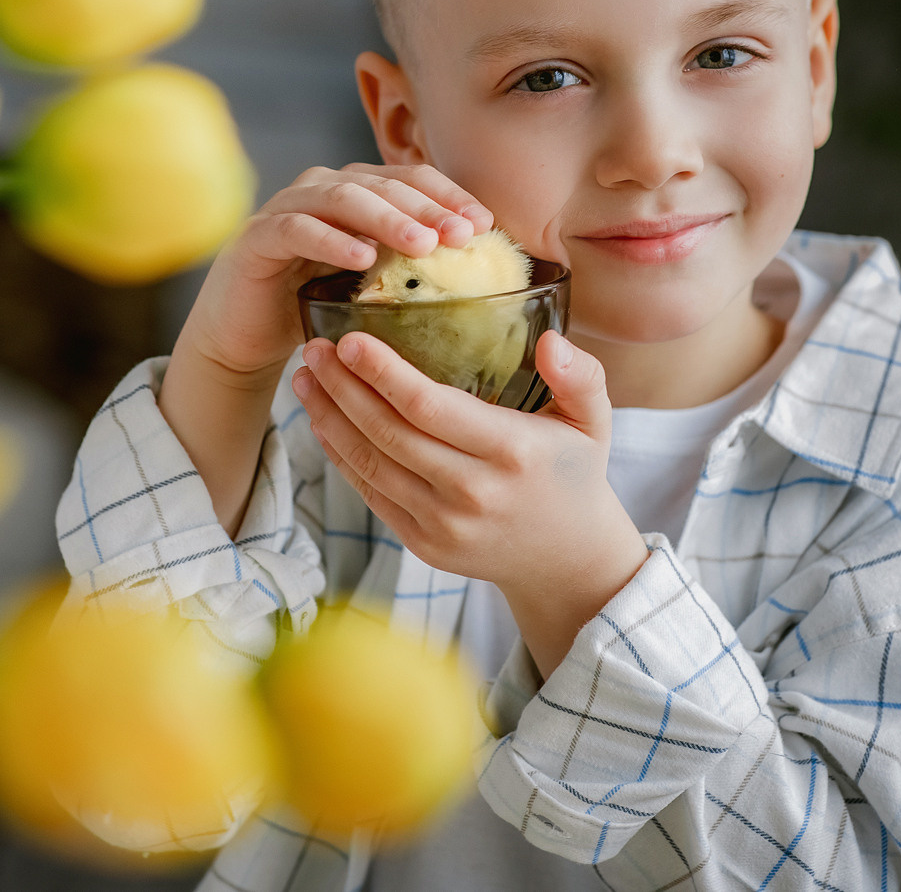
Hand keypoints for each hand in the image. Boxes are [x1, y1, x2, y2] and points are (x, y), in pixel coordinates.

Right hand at [158, 165, 491, 534]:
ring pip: (342, 197)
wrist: (245, 335)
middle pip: (382, 184)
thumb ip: (413, 270)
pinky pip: (296, 230)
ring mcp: (287, 208)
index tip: (485, 224)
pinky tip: (361, 258)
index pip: (411, 179)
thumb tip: (486, 278)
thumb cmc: (316, 308)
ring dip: (386, 218)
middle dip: (427, 207)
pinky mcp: (257, 238)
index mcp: (357, 192)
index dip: (449, 195)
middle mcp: (323, 188)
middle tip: (463, 234)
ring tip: (423, 245)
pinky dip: (330, 240)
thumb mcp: (373, 287)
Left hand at [292, 328, 648, 677]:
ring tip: (307, 379)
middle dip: (343, 387)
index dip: (383, 373)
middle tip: (314, 348)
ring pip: (370, 463)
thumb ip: (581, 375)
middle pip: (388, 432)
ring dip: (330, 418)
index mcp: (511, 451)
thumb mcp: (594, 420)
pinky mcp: (423, 544)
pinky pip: (371, 493)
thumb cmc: (573, 474)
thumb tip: (549, 341)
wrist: (568, 562)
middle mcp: (473, 492)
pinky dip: (341, 455)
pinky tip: (324, 421)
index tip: (349, 339)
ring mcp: (443, 524)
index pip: (429, 407)